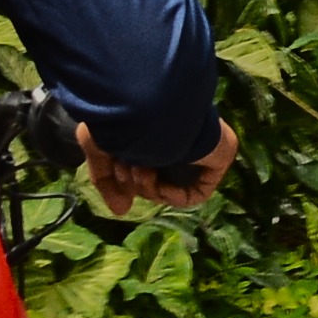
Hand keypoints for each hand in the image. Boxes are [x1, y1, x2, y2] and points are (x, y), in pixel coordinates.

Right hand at [88, 121, 238, 215]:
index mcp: (154, 126)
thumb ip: (104, 180)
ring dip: (151, 187)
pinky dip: (175, 196)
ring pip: (174, 185)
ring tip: (141, 171)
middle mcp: (178, 134)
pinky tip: (161, 185)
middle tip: (127, 171)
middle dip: (136, 182)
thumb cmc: (120, 116)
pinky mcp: (218, 157)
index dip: (125, 178)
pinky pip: (197, 192)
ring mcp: (200, 148)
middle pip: (156, 177)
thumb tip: (120, 211)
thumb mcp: (99, 146)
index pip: (141, 161)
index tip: (114, 175)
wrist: (149, 106)